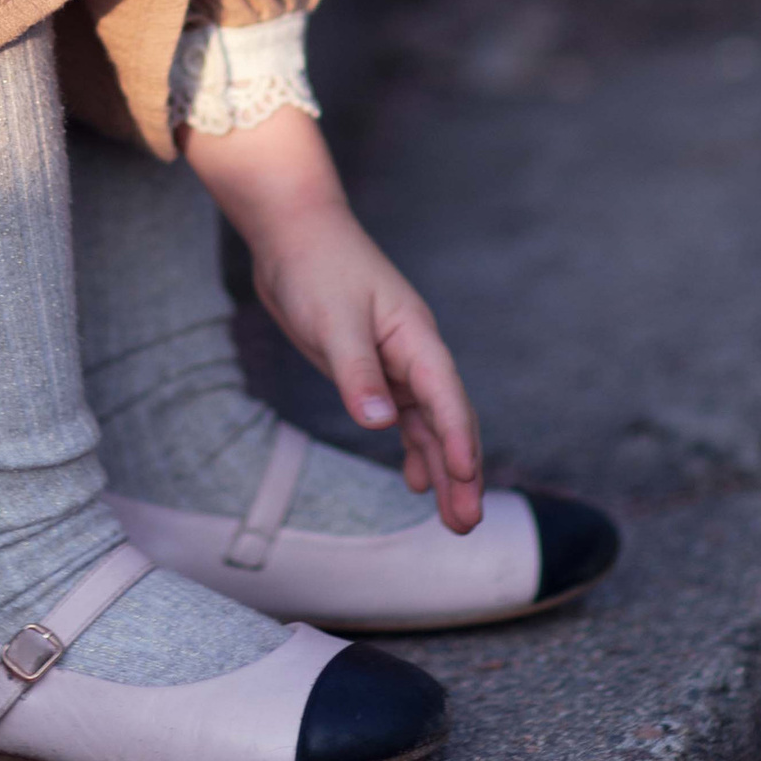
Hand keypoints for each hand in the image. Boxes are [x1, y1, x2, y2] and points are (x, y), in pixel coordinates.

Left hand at [181, 99, 482, 532]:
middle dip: (460, 472)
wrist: (293, 234)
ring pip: (427, 425)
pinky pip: (403, 417)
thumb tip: (381, 423)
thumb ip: (357, 373)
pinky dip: (412, 448)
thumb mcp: (333, 321)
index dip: (457, 439)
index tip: (465, 479)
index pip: (445, 396)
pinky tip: (415, 480)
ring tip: (454, 520)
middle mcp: (414, 353)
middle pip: (447, 419)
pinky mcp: (372, 369)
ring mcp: (395, 363)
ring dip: (441, 469)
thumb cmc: (316, 267)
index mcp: (414, 337)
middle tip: (467, 525)